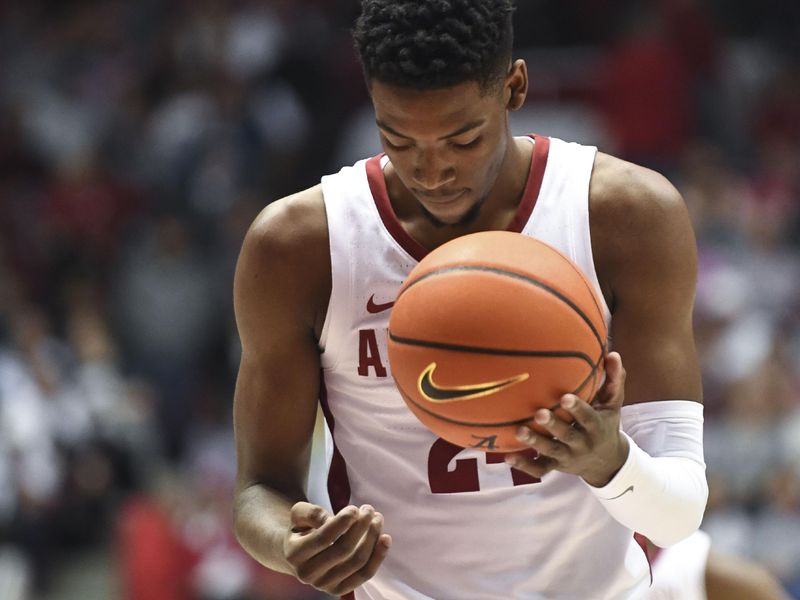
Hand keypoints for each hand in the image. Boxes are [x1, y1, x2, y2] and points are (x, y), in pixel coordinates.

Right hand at [283, 501, 391, 595]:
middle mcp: (307, 574)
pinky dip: (378, 556)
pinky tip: (385, 538)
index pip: (323, 538)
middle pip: (343, 550)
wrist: (300, 553)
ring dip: (372, 538)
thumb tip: (331, 519)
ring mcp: (324, 585)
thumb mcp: (298, 514)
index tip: (355, 509)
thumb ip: (311, 513)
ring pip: (357, 562)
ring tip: (377, 519)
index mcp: (294, 554)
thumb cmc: (303, 528)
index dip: (343, 522)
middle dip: (361, 526)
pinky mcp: (340, 590)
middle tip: (369, 509)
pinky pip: (365, 574)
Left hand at [505, 352, 629, 486]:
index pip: (588, 418)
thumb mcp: (612, 404)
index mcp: (596, 427)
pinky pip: (538, 469)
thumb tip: (613, 353)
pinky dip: (523, 465)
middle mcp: (582, 443)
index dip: (577, 408)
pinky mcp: (554, 465)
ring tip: (518, 431)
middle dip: (554, 426)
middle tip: (539, 413)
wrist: (606, 462)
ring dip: (534, 443)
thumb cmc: (605, 422)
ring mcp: (567, 456)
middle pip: (567, 436)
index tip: (565, 397)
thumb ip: (613, 380)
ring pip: (550, 451)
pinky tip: (506, 457)